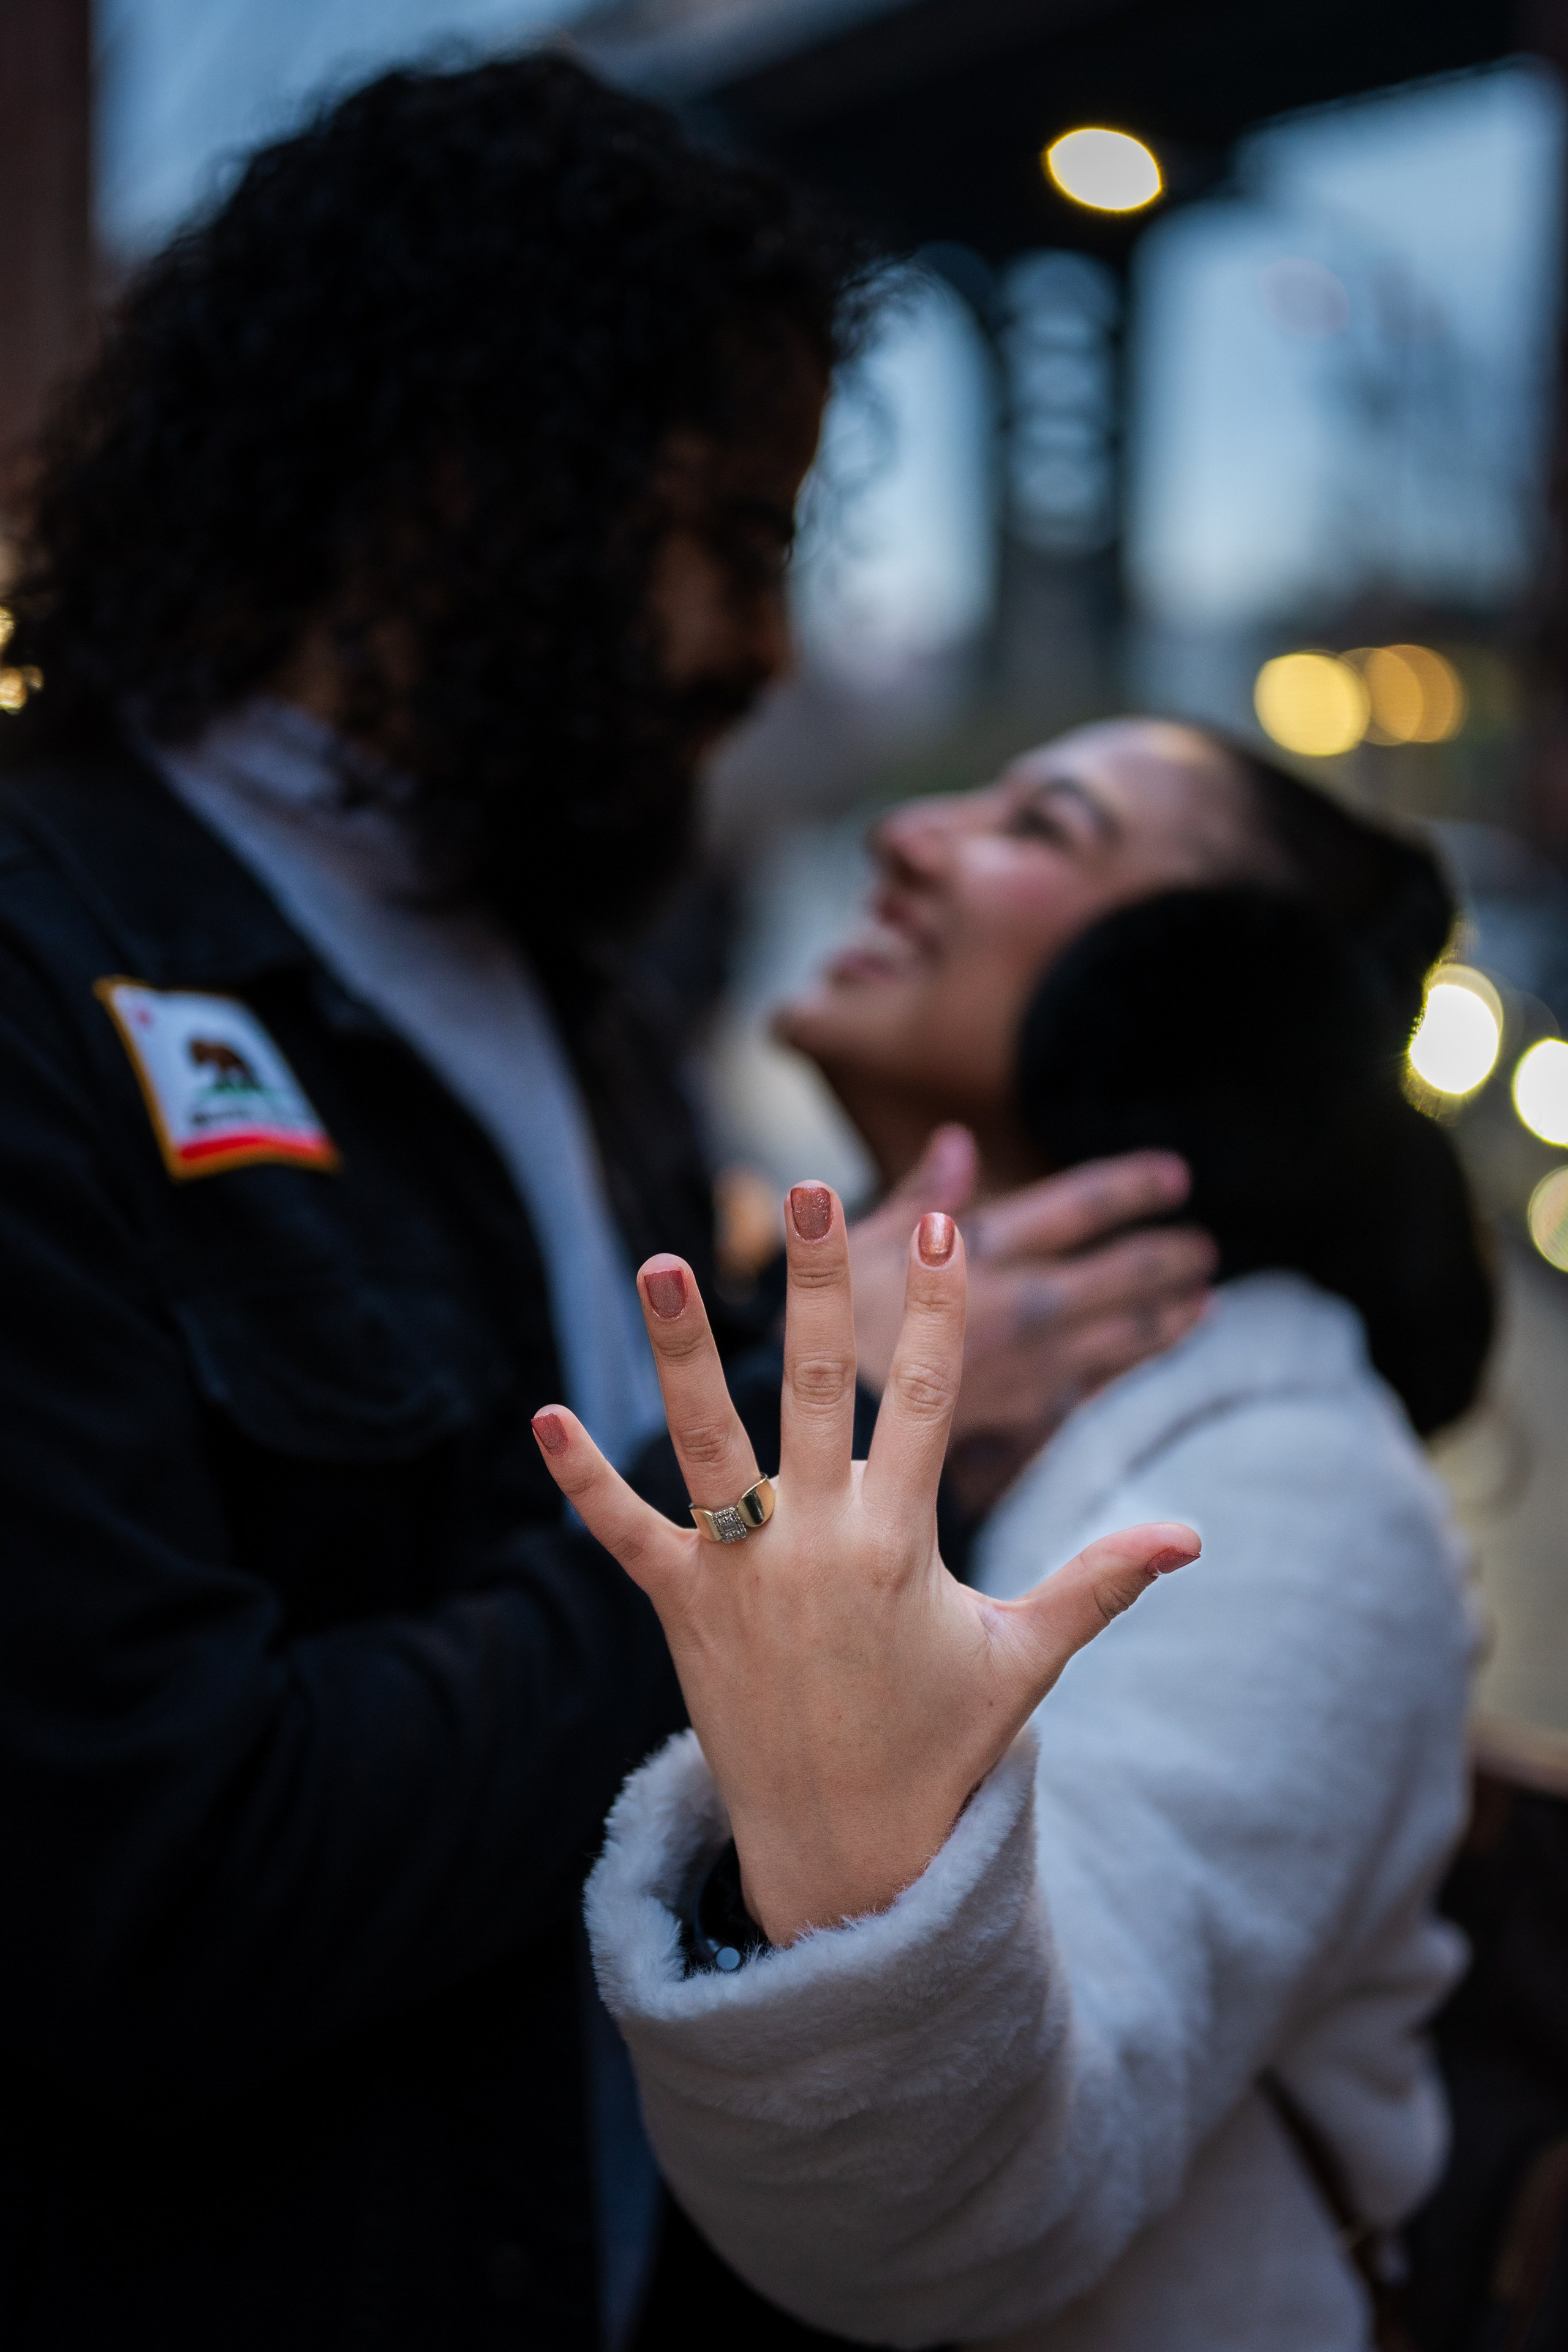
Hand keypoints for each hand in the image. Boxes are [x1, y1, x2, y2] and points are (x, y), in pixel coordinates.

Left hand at [531, 1183, 1197, 1945]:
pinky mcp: (680, 1611)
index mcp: (902, 1544)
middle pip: (821, 1388)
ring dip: (684, 1350)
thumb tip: (1194, 1534)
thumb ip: (1099, 1581)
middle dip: (822, 1284)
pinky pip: (624, 1535)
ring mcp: (741, 1575)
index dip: (941, 1309)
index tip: (944, 1226)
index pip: (931, 1400)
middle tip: (808, 1187)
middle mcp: (818, 1545)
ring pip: (707, 1441)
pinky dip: (583, 1480)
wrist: (845, 1854)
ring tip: (660, 1262)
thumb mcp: (1024, 1659)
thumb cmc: (939, 1744)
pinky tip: (543, 1415)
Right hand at [848, 1130, 1215, 1514]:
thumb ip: (921, 1193)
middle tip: (1203, 1246)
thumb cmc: (835, 1329)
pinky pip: (1105, 1379)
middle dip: (1168, 1254)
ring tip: (1205, 1298)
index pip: (1079, 1207)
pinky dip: (1142, 1358)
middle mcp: (1021, 1307)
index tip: (1175, 1177)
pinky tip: (1164, 1346)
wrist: (829, 1436)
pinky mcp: (1031, 1411)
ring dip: (1171, 1310)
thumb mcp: (862, 1246)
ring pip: (1126, 1331)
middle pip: (1121, 1272)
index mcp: (983, 1254)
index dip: (1132, 1188)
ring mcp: (1035, 1364)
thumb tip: (959, 1139)